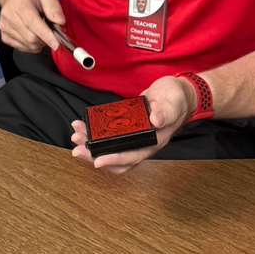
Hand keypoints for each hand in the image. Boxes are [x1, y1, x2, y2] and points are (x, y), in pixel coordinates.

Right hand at [0, 0, 64, 52]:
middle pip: (31, 37)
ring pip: (28, 45)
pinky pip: (22, 48)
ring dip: (41, 42)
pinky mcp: (4, 36)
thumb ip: (54, 6)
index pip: (32, 23)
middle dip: (46, 39)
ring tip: (43, 29)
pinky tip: (35, 34)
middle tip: (54, 31)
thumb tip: (60, 22)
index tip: (56, 44)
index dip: (45, 35)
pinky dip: (33, 45)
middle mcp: (8, 16)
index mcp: (18, 3)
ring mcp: (4, 27)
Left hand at [70, 75, 196, 172]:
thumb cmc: (177, 98)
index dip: (115, 160)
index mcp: (154, 141)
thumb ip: (166, 111)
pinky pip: (109, 136)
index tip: (97, 161)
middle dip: (95, 156)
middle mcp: (142, 143)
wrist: (178, 92)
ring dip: (91, 146)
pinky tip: (83, 126)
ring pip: (110, 149)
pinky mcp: (127, 128)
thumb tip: (156, 119)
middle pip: (117, 158)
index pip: (133, 156)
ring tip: (76, 136)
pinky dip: (95, 134)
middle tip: (77, 149)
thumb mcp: (174, 101)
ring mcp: (133, 137)